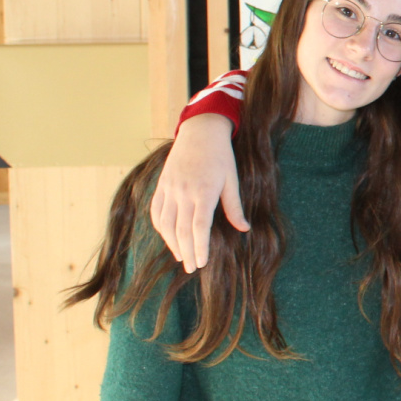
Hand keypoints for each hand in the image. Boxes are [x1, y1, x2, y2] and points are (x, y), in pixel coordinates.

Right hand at [149, 114, 241, 272]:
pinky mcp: (161, 185)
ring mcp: (169, 188)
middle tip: (192, 269)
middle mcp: (183, 192)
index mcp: (204, 191)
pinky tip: (167, 237)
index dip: (200, 247)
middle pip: (181, 230)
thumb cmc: (220, 156)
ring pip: (165, 223)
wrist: (199, 131)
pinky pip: (156, 211)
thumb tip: (244, 229)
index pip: (199, 227)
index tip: (202, 263)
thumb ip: (234, 206)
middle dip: (187, 252)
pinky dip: (160, 227)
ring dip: (172, 243)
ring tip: (181, 257)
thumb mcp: (232, 179)